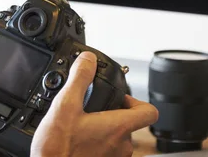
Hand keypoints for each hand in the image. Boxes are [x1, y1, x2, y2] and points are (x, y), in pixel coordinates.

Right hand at [31, 52, 158, 156]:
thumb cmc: (58, 149)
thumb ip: (80, 79)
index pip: (149, 111)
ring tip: (80, 126)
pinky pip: (106, 152)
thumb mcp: (65, 105)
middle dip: (111, 115)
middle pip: (129, 124)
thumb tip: (88, 59)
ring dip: (102, 130)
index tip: (120, 98)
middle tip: (90, 110)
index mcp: (119, 127)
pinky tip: (76, 141)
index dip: (137, 101)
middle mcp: (123, 146)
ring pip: (117, 139)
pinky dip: (95, 144)